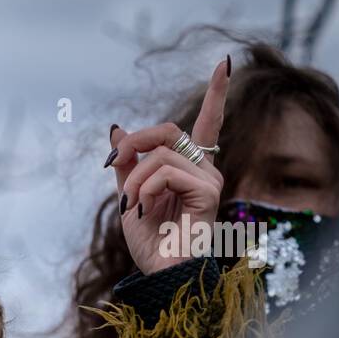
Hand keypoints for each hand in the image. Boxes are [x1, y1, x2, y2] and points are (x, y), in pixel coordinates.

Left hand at [108, 58, 229, 274]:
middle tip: (113, 162)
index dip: (217, 94)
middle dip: (135, 141)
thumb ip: (126, 165)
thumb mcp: (128, 196)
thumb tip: (118, 128)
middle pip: (169, 130)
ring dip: (134, 179)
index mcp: (189, 169)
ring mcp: (210, 180)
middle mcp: (205, 170)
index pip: (206, 124)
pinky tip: (145, 209)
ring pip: (161, 154)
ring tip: (131, 205)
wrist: (161, 275)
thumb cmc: (150, 243)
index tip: (226, 62)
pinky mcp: (209, 192)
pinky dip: (146, 188)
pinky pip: (167, 172)